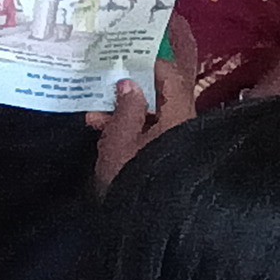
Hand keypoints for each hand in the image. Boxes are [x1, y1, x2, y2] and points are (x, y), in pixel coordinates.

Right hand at [93, 58, 199, 190]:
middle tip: (111, 77)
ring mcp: (180, 144)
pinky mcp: (171, 160)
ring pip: (156, 117)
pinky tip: (102, 131)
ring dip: (128, 111)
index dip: (154, 62)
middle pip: (167, 96)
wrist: (146, 229)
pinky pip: (153, 135)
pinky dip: (132, 130)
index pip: (173, 79)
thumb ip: (126, 110)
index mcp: (180, 118)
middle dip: (138, 86)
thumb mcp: (120, 143)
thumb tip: (129, 84)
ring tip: (94, 113)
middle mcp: (186, 128)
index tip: (135, 50)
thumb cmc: (133, 179)